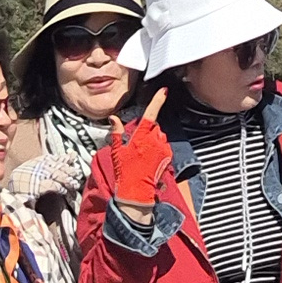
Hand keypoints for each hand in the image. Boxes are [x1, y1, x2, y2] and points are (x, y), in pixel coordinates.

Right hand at [107, 90, 172, 211]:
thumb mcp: (117, 151)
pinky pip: (165, 145)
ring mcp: (163, 148)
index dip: (157, 101)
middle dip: (148, 130)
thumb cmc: (125, 172)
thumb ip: (116, 133)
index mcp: (141, 137)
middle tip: (138, 143)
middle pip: (154, 126)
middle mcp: (154, 141)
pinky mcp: (168, 155)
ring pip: (160, 135)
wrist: (137, 191)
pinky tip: (150, 158)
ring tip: (144, 153)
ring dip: (154, 139)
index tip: (164, 91)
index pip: (150, 115)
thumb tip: (113, 118)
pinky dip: (159, 148)